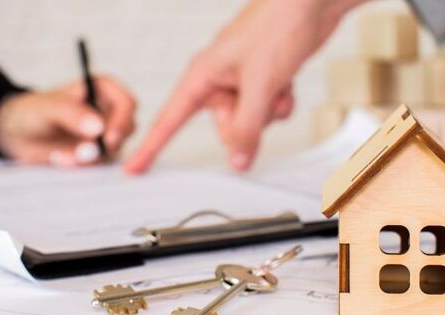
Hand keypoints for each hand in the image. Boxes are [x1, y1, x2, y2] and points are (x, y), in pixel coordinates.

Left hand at [0, 75, 135, 166]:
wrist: (16, 135)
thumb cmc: (31, 111)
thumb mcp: (47, 108)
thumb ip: (72, 114)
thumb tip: (98, 127)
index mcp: (102, 90)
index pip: (126, 103)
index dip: (122, 121)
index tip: (108, 139)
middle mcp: (108, 111)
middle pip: (127, 130)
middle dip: (106, 145)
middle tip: (82, 154)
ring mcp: (104, 134)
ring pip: (114, 150)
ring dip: (89, 158)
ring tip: (60, 156)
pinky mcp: (96, 154)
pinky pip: (100, 164)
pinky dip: (82, 166)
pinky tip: (60, 159)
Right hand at [125, 0, 365, 173]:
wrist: (311, 4)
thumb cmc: (279, 25)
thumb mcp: (260, 83)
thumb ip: (247, 127)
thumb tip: (237, 161)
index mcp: (202, 74)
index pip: (169, 119)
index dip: (150, 146)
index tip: (133, 168)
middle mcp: (218, 80)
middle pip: (225, 127)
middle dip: (249, 121)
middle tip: (261, 97)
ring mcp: (241, 81)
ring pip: (251, 122)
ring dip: (271, 110)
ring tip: (278, 82)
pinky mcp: (262, 82)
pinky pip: (268, 112)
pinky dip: (281, 102)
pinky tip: (286, 82)